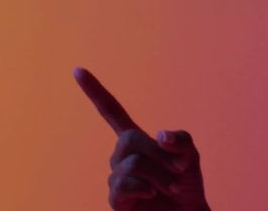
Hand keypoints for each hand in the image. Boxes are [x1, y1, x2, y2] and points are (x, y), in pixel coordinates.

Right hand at [73, 67, 209, 210]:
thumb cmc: (186, 183)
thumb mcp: (190, 155)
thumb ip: (180, 140)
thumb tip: (160, 136)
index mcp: (135, 139)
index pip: (110, 111)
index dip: (94, 91)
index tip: (77, 70)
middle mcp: (120, 157)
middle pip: (129, 140)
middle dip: (158, 154)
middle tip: (179, 169)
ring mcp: (116, 179)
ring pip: (132, 164)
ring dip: (159, 175)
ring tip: (172, 186)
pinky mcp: (115, 201)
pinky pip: (123, 186)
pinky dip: (144, 188)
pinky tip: (152, 194)